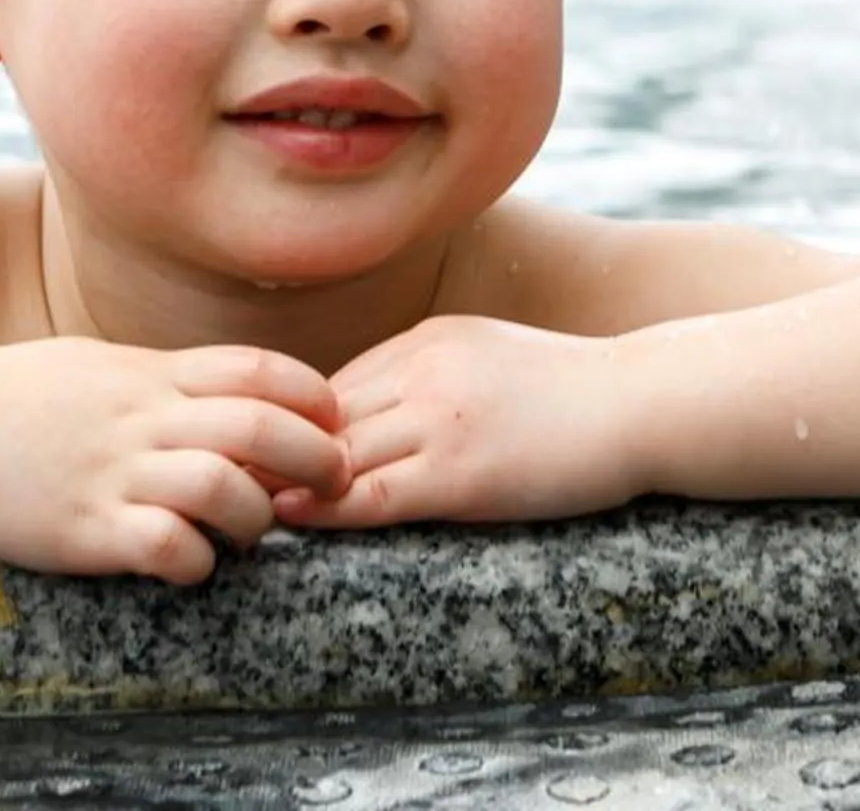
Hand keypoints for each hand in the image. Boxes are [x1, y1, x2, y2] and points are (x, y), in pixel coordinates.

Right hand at [0, 339, 350, 583]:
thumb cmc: (15, 396)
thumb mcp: (101, 366)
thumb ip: (165, 379)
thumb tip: (228, 393)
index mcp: (151, 376)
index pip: (261, 370)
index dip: (314, 398)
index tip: (334, 425)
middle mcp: (143, 419)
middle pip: (263, 426)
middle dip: (318, 459)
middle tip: (334, 486)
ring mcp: (113, 472)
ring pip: (225, 488)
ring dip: (257, 517)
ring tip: (250, 533)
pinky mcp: (83, 527)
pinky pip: (166, 544)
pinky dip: (196, 561)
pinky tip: (189, 564)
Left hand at [269, 316, 640, 530]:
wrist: (641, 401)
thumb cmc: (575, 388)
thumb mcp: (492, 354)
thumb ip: (438, 372)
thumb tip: (389, 405)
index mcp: (429, 340)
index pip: (335, 384)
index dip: (290, 424)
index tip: (253, 449)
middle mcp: (424, 371)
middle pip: (321, 414)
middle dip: (271, 448)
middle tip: (217, 477)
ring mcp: (441, 420)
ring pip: (338, 453)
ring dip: (286, 480)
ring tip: (236, 505)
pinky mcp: (462, 473)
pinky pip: (375, 493)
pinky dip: (326, 507)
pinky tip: (293, 518)